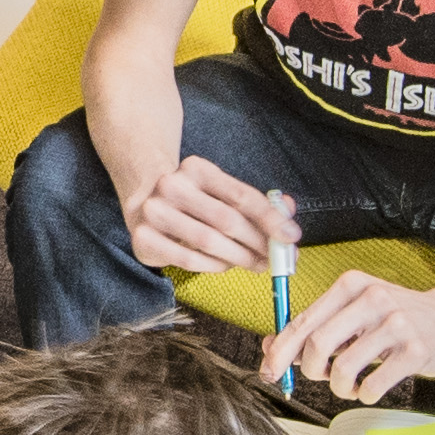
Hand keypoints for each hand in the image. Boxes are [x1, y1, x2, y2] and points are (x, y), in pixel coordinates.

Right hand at [113, 144, 298, 286]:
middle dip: (257, 244)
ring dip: (239, 258)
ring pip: (208, 242)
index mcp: (196, 168)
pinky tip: (225, 266)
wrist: (142, 200)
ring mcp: (154, 212)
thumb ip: (256, 201)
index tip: (291, 237)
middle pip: (227, 220)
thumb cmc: (194, 200)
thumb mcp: (222, 192)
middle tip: (274, 259)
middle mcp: (172, 185)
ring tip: (254, 264)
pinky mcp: (144, 238)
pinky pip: (188, 259)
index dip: (270, 218)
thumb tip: (288, 210)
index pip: (241, 195)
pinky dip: (213, 266)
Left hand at [270, 267, 434, 407]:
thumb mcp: (356, 312)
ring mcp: (396, 323)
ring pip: (343, 368)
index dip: (280, 351)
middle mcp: (372, 298)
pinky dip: (364, 394)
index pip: (303, 321)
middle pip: (318, 345)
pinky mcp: (416, 350)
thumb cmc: (400, 315)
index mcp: (351, 285)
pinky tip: (371, 388)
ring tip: (351, 385)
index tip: (270, 371)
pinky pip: (372, 385)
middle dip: (312, 371)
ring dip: (340, 387)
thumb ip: (317, 328)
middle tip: (323, 377)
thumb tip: (271, 348)